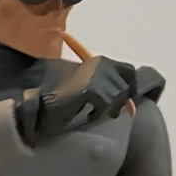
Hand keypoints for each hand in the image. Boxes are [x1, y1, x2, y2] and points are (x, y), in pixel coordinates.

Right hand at [15, 56, 133, 145]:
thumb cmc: (65, 95)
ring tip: (94, 112)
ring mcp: (96, 77)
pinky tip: (87, 115)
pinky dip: (97, 113)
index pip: (128, 71)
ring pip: (116, 98)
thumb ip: (108, 88)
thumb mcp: (90, 85)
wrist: (45, 101)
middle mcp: (101, 65)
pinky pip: (104, 106)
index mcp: (101, 60)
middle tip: (110, 112)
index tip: (127, 98)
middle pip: (124, 87)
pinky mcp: (90, 90)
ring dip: (107, 109)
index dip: (130, 86)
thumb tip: (129, 105)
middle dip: (119, 102)